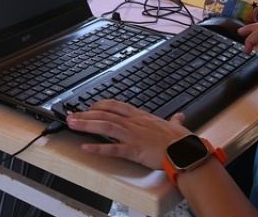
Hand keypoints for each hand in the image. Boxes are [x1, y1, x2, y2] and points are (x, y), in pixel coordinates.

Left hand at [66, 100, 191, 169]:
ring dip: (87, 125)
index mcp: (142, 117)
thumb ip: (175, 120)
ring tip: (72, 124)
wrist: (186, 151)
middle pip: (105, 114)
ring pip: (105, 126)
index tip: (89, 107)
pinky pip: (113, 149)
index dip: (100, 105)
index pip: (116, 106)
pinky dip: (98, 148)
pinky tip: (86, 147)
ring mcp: (133, 135)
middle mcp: (134, 123)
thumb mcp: (176, 126)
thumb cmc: (182, 140)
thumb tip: (180, 117)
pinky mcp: (134, 150)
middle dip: (86, 114)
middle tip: (71, 116)